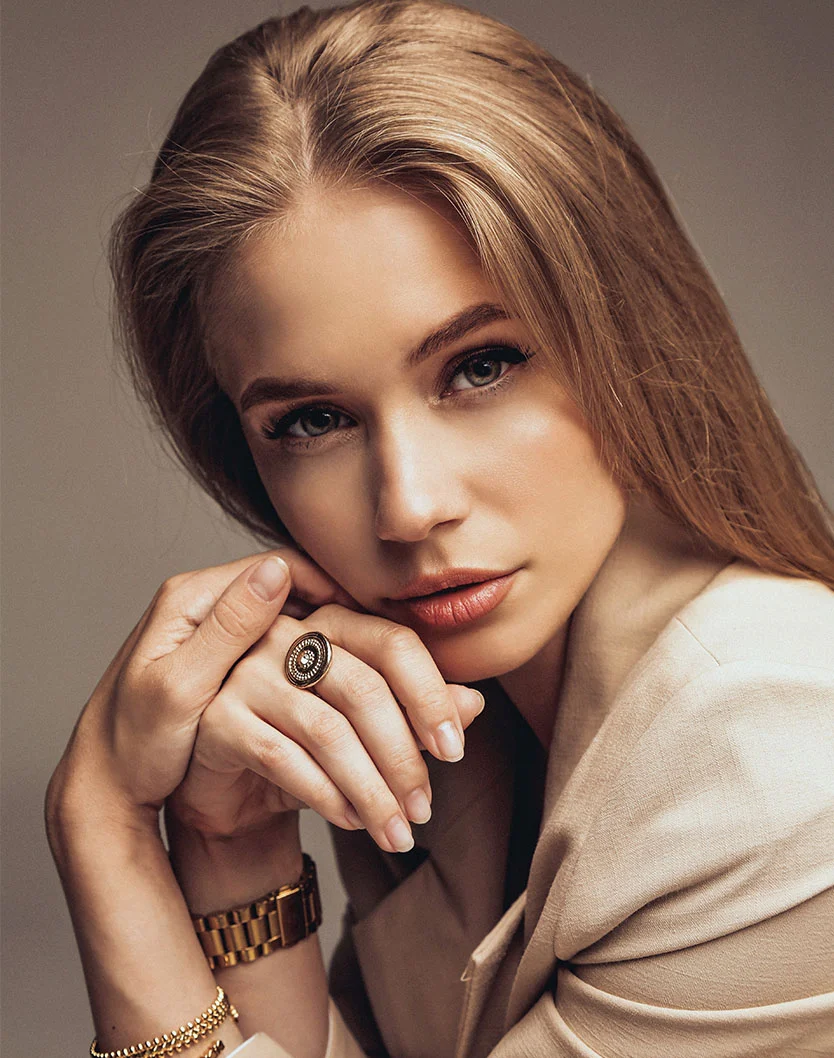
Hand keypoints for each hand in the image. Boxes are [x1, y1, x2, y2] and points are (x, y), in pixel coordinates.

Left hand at [46, 545, 356, 828]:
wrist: (107, 788)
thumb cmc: (133, 743)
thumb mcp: (180, 687)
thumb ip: (228, 629)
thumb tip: (277, 570)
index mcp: (192, 599)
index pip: (279, 567)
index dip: (333, 587)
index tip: (374, 616)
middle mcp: (208, 607)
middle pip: (293, 593)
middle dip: (343, 618)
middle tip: (388, 645)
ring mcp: (218, 636)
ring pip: (294, 625)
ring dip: (334, 645)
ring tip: (378, 669)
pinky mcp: (228, 666)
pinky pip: (285, 654)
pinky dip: (317, 670)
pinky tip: (346, 692)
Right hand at [166, 591, 484, 852]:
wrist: (234, 788)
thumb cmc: (306, 747)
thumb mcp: (368, 728)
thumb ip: (417, 709)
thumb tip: (474, 703)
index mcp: (331, 622)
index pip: (393, 644)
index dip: (429, 697)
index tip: (454, 750)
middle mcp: (285, 636)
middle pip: (363, 689)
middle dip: (403, 757)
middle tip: (424, 808)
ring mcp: (246, 674)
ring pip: (327, 730)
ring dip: (371, 790)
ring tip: (397, 831)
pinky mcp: (219, 718)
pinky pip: (283, 757)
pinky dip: (326, 795)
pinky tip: (352, 821)